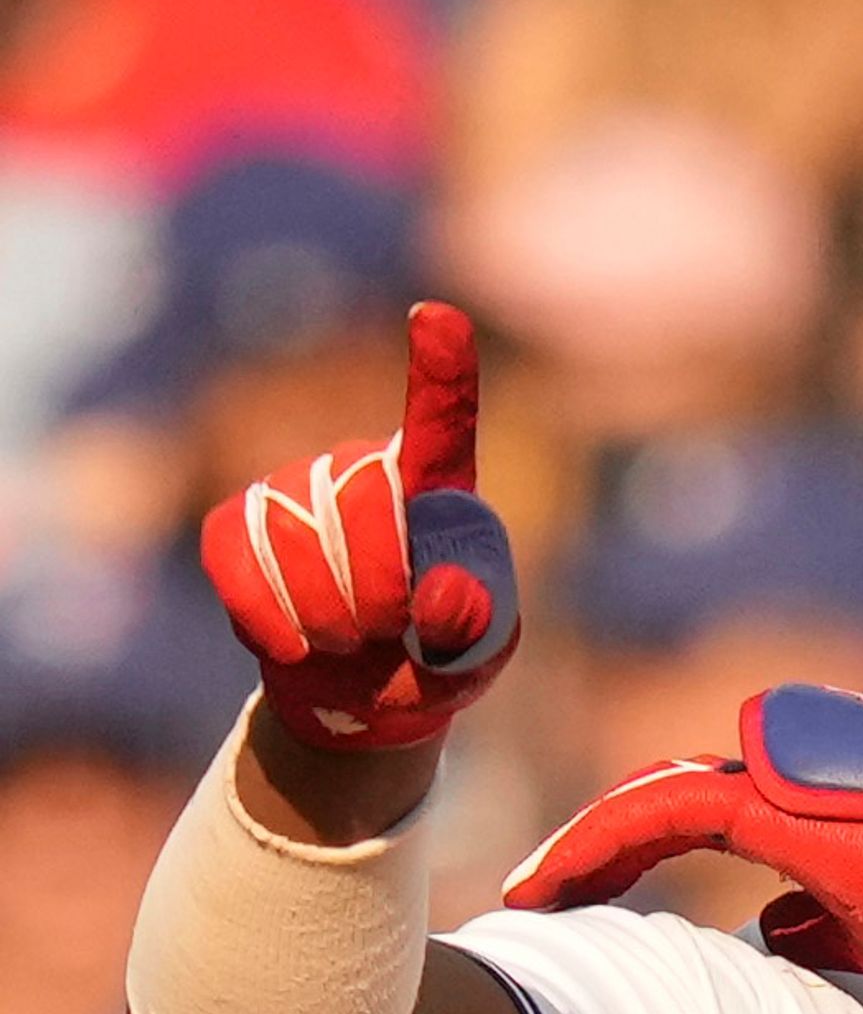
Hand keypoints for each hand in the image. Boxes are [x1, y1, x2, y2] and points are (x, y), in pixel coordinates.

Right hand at [199, 303, 517, 751]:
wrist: (363, 697)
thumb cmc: (436, 666)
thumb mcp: (476, 658)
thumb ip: (471, 627)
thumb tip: (439, 590)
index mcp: (443, 493)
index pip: (442, 423)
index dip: (439, 372)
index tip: (437, 316)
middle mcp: (367, 471)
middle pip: (361, 496)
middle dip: (373, 579)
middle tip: (387, 633)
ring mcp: (297, 489)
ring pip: (294, 534)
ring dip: (323, 611)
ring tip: (347, 644)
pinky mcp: (241, 524)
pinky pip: (236, 556)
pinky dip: (264, 614)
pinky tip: (294, 647)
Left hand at [501, 684, 862, 992]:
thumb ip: (820, 923)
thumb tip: (771, 936)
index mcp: (805, 801)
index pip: (686, 816)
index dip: (614, 854)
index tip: (559, 898)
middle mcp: (783, 770)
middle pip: (661, 804)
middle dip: (589, 853)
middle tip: (530, 898)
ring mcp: (780, 776)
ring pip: (656, 804)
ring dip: (586, 852)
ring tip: (526, 895)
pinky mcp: (782, 798)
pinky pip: (663, 816)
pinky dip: (597, 847)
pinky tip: (547, 886)